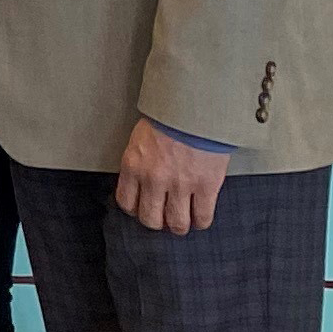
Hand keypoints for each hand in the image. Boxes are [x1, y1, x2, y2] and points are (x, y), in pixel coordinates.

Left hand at [114, 121, 229, 234]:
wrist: (196, 106)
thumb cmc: (170, 116)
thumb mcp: (141, 137)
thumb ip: (140, 160)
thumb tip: (142, 178)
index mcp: (134, 165)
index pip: (126, 202)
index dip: (136, 210)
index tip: (142, 209)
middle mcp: (153, 179)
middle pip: (150, 219)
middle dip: (157, 222)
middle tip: (164, 217)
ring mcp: (180, 185)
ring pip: (177, 223)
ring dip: (179, 225)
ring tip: (183, 221)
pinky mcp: (205, 186)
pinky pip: (202, 217)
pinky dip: (201, 221)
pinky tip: (200, 218)